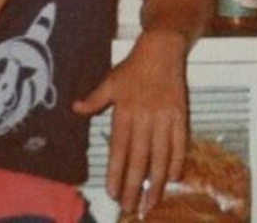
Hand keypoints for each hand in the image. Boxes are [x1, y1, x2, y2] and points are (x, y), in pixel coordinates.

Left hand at [73, 30, 188, 214]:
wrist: (162, 50)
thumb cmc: (133, 67)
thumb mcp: (110, 80)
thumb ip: (94, 99)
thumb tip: (75, 108)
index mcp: (125, 110)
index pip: (119, 148)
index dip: (116, 172)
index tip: (113, 192)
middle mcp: (145, 117)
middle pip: (140, 158)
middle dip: (135, 185)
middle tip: (131, 207)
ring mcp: (165, 117)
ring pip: (161, 156)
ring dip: (157, 182)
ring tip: (151, 202)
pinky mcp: (181, 116)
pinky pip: (180, 144)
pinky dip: (177, 162)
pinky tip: (173, 178)